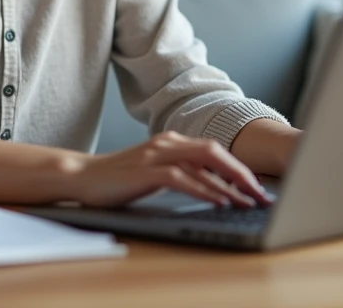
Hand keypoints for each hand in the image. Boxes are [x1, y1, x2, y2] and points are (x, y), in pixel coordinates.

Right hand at [65, 131, 271, 208]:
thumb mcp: (155, 171)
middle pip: (215, 151)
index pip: (215, 150)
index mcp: (172, 141)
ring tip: (247, 201)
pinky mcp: (145, 172)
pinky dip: (203, 189)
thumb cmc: (119, 178)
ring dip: (228, 184)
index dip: (239, 168)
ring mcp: (156, 155)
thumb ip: (181, 172)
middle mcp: (167, 143)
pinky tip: (217, 201)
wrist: (82, 176)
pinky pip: (181, 178)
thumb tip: (214, 187)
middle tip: (261, 194)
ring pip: (202, 162)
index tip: (257, 187)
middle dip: (242, 173)